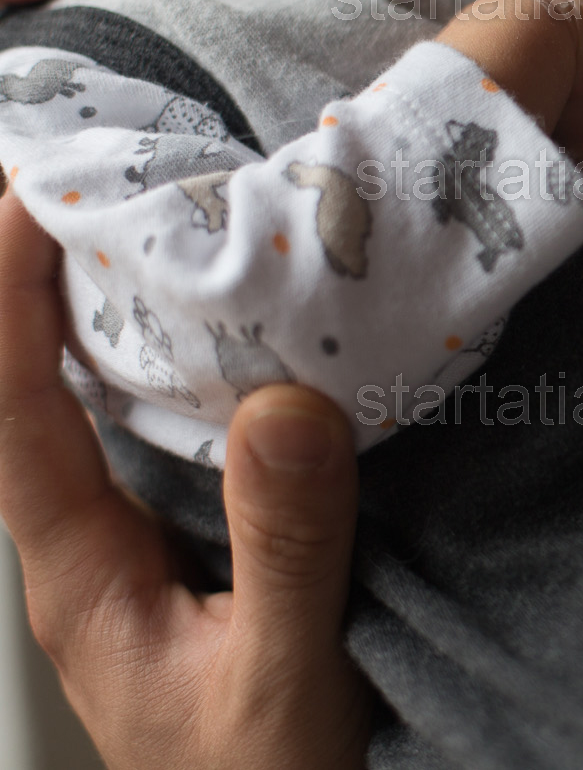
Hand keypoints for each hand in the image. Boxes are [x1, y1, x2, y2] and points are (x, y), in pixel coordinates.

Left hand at [0, 190, 370, 769]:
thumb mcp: (281, 673)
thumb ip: (284, 546)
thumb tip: (284, 404)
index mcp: (77, 573)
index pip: (8, 409)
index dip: (1, 295)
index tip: (31, 192)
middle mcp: (82, 548)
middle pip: (23, 388)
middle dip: (33, 277)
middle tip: (88, 179)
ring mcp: (124, 550)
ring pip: (79, 406)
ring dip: (91, 310)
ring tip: (140, 225)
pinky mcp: (177, 552)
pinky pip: (144, 432)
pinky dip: (156, 360)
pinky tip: (211, 333)